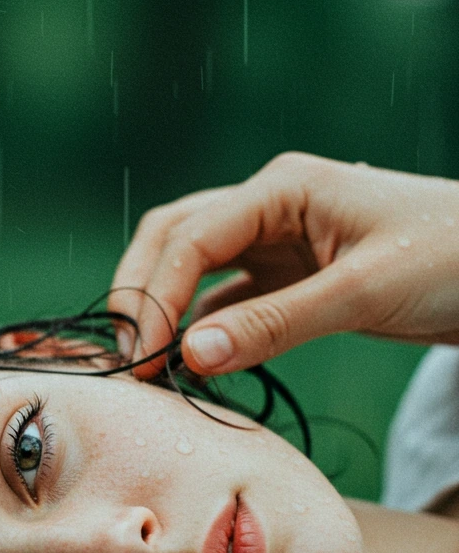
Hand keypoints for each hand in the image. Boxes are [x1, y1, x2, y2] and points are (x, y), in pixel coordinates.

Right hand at [108, 152, 458, 378]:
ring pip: (196, 267)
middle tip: (127, 358)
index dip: (155, 296)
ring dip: (166, 308)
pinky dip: (205, 328)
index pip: (191, 236)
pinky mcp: (293, 275)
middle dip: (141, 292)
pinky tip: (193, 363)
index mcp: (283, 188)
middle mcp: (271, 206)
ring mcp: (280, 240)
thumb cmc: (452, 259)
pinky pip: (230, 299)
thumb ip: (275, 324)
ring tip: (147, 364)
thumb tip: (192, 356)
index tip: (142, 357)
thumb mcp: (363, 291)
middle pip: (176, 239)